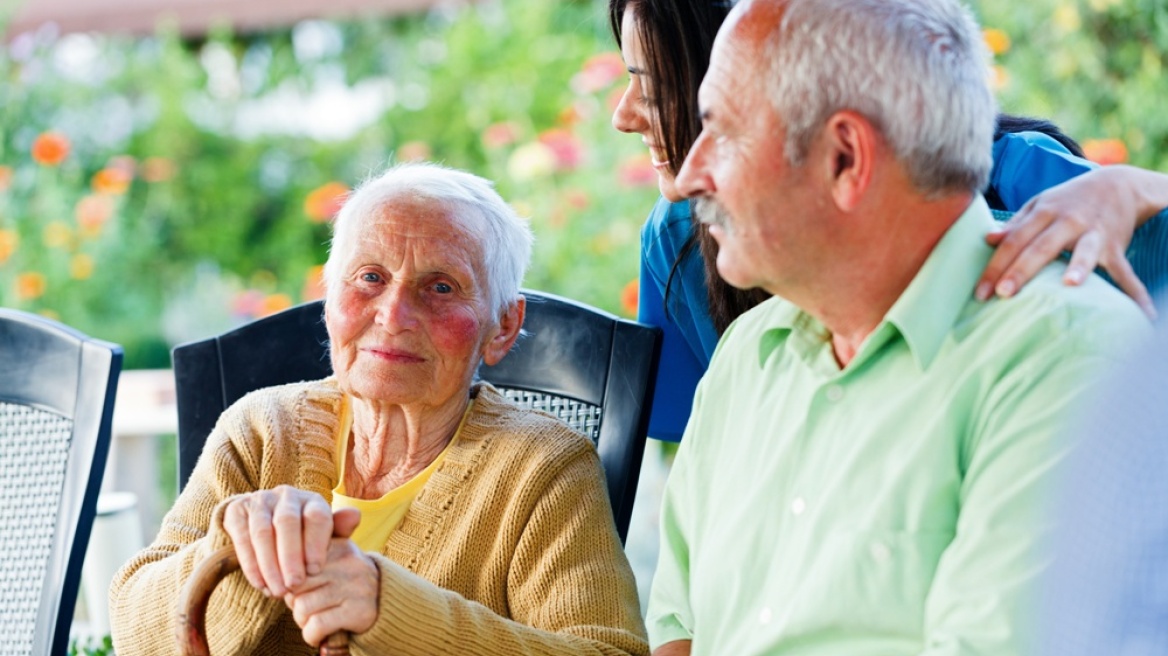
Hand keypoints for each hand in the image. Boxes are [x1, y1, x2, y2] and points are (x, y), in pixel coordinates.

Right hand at [221, 486, 359, 596]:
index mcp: (312, 500)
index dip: (316, 544)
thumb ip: (340, 529)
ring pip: (262, 531)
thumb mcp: (324, 536)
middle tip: (294, 585)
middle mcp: (286, 495)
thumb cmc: (304, 537)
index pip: (316, 516)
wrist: (266, 526)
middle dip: (290, 556)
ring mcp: (260, 500)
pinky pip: (241, 536)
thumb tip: (355, 515)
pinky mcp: (237, 510)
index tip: (315, 571)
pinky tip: (259, 584)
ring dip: (269, 564)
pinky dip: (250, 563)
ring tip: (277, 591)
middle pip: (287, 522)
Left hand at [283, 534, 379, 646]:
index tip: (297, 587)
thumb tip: (272, 563)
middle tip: (305, 604)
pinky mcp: (358, 612)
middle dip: (294, 600)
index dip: (290, 580)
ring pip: (302, 607)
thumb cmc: (345, 580)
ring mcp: (355, 587)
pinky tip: (319, 633)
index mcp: (339, 546)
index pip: (296, 560)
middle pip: (295, 584)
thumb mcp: (333, 557)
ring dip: (302, 620)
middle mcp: (349, 563)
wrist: (385, 603)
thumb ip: (308, 549)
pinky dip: (311, 635)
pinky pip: (316, 626)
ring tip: (315, 617)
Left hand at [976, 166, 1156, 318]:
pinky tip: (1144, 314)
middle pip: (1040, 247)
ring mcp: (1094, 233)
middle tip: (1003, 294)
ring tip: (1070, 285)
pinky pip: (1125, 271)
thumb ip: (1015, 223)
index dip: (996, 265)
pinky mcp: (1116, 245)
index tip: (981, 291)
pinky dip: (1135, 292)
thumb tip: (988, 239)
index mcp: (1044, 213)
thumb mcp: (1040, 204)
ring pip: (1083, 251)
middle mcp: (1068, 221)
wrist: (1118, 183)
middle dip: (1021, 271)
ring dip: (1079, 267)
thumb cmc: (1069, 200)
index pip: (1015, 240)